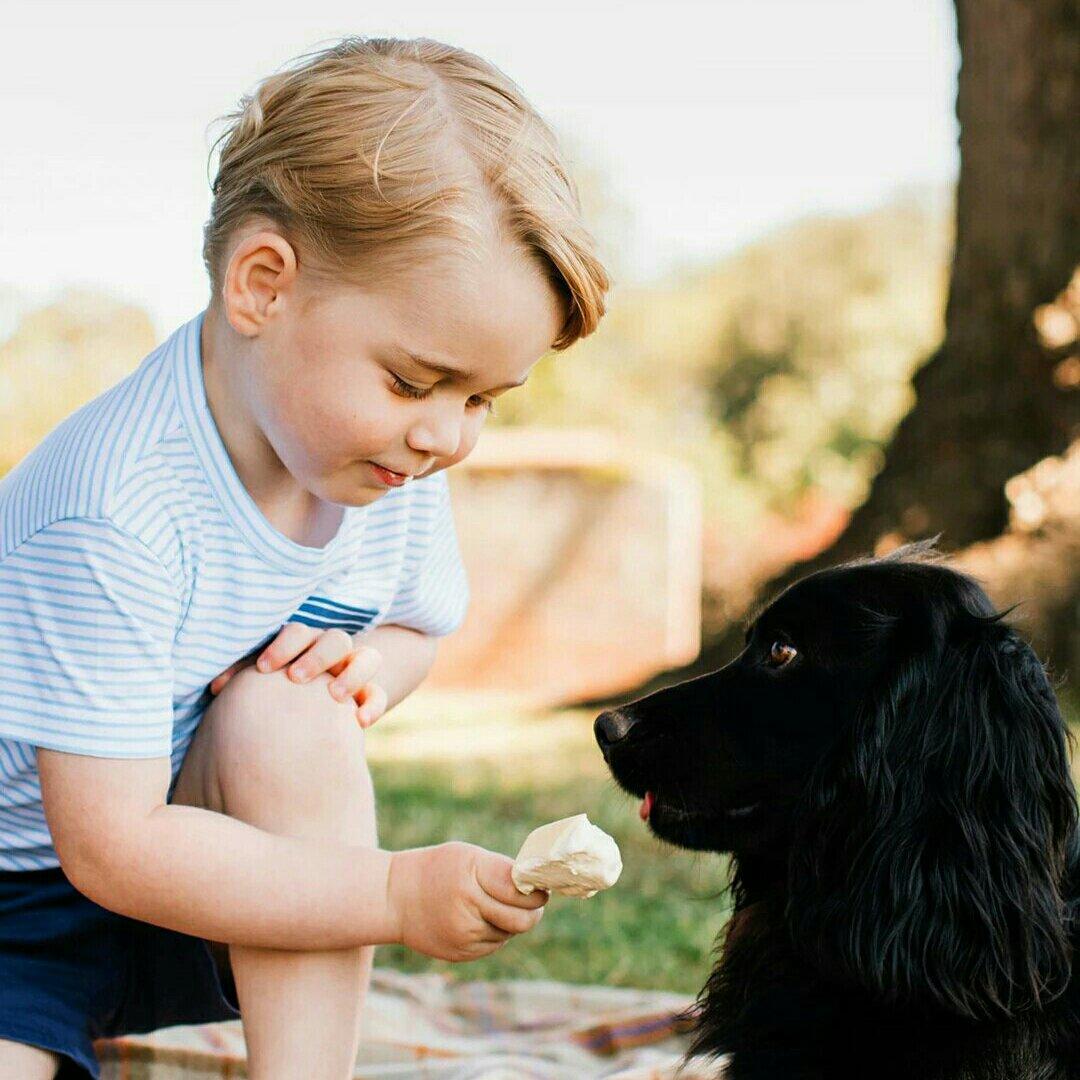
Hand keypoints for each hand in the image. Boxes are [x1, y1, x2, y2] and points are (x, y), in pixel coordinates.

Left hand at [209, 625, 385, 726]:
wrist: (308, 707)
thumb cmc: (275, 690)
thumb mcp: (262, 679)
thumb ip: (242, 677)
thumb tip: (215, 687)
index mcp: (304, 643)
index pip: (299, 632)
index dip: (283, 646)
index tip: (264, 669)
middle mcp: (332, 652)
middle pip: (335, 639)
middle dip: (317, 656)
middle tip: (296, 678)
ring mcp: (353, 671)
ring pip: (367, 658)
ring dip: (351, 674)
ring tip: (333, 695)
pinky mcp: (367, 695)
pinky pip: (379, 694)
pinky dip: (373, 704)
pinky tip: (360, 722)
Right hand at [386, 843, 547, 962]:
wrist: (394, 898)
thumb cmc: (437, 869)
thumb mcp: (467, 856)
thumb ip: (500, 871)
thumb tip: (536, 888)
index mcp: (470, 877)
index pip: (518, 890)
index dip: (536, 890)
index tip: (541, 886)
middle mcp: (467, 908)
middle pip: (522, 919)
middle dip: (534, 911)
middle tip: (536, 902)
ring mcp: (464, 935)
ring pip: (509, 932)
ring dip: (512, 921)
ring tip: (497, 905)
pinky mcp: (461, 953)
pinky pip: (494, 944)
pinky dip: (496, 932)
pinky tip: (480, 918)